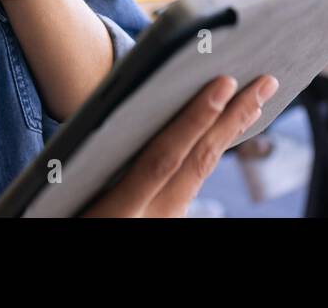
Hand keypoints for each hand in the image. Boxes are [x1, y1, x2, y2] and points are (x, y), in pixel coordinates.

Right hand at [81, 74, 279, 216]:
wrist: (80, 245)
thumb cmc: (62, 214)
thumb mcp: (70, 193)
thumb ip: (96, 159)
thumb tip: (122, 113)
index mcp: (118, 211)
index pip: (163, 159)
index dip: (194, 120)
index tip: (224, 83)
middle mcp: (149, 219)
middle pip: (198, 162)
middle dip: (232, 117)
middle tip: (265, 81)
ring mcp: (163, 221)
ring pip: (202, 170)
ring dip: (230, 130)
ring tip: (257, 99)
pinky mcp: (167, 219)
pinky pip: (196, 177)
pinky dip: (213, 147)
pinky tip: (227, 128)